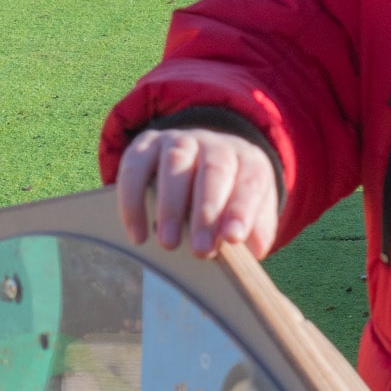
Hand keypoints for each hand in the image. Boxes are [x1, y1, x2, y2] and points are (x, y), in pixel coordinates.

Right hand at [115, 127, 277, 260]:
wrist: (200, 157)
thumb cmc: (228, 194)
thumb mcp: (253, 209)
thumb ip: (257, 229)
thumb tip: (254, 250)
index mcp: (248, 160)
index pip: (250, 181)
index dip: (241, 209)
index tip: (233, 238)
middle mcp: (215, 145)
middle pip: (214, 169)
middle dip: (206, 211)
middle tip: (200, 250)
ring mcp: (179, 141)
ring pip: (175, 163)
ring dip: (171, 206)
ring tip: (169, 243)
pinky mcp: (145, 145)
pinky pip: (135, 167)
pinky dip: (133, 201)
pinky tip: (137, 235)